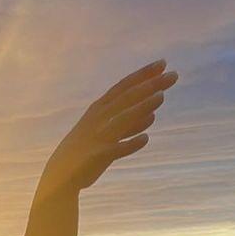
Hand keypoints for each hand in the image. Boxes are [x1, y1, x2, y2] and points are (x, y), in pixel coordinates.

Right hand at [32, 58, 177, 203]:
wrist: (61, 172)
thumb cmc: (86, 147)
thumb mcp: (104, 128)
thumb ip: (128, 121)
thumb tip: (153, 113)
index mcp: (100, 108)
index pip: (125, 86)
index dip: (143, 74)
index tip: (163, 63)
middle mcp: (99, 118)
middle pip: (128, 98)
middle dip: (150, 85)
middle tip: (173, 75)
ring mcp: (99, 136)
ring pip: (123, 119)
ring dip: (142, 108)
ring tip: (161, 97)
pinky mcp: (98, 155)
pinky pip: (117, 149)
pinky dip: (130, 143)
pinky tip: (145, 139)